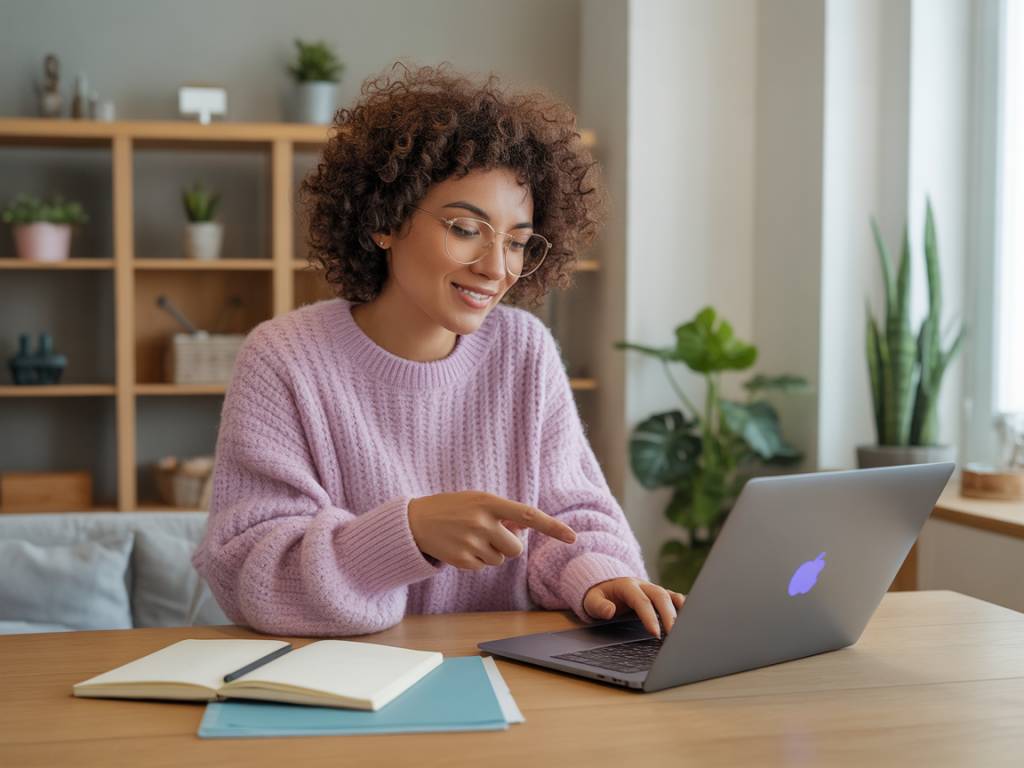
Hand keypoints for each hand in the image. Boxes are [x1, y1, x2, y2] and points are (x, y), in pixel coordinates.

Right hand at [408, 490, 576, 570]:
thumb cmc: (453, 508)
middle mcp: (482, 522)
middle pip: (516, 548)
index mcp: (489, 502)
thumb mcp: (478, 501)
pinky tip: (460, 547)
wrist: (415, 521)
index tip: (572, 538)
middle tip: (488, 534)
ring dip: (490, 552)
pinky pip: (483, 567)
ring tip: (469, 538)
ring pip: (500, 559)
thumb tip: (526, 530)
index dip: (552, 527)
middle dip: (508, 545)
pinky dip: (475, 560)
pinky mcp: (461, 560)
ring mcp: (471, 542)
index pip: (529, 515)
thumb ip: (503, 514)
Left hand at [583, 577, 685, 638]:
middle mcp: (643, 585)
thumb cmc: (600, 596)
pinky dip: (684, 606)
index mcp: (627, 586)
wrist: (607, 585)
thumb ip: (599, 606)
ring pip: (670, 596)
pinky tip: (691, 619)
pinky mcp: (659, 595)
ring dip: (679, 610)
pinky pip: (674, 598)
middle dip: (669, 614)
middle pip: (660, 596)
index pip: (641, 601)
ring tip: (686, 628)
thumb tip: (609, 611)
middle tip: (674, 634)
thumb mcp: (591, 600)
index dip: (649, 617)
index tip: (655, 633)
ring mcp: (653, 589)